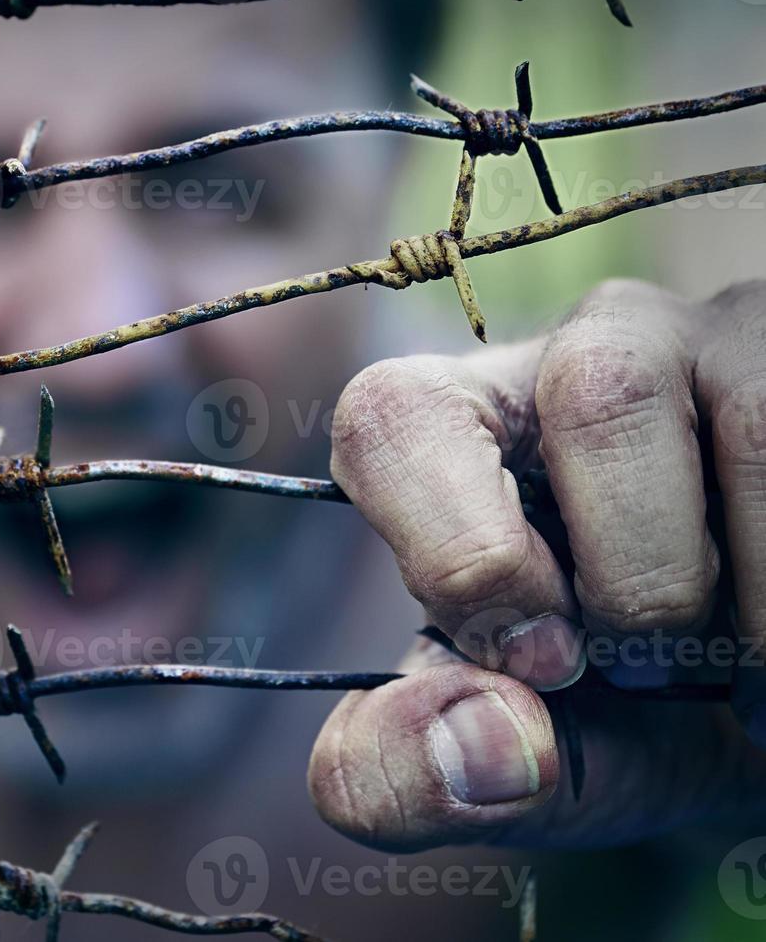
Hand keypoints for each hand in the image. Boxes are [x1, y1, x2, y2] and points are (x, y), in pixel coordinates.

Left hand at [308, 279, 765, 849]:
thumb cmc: (629, 720)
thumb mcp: (510, 766)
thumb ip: (414, 777)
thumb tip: (469, 747)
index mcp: (462, 436)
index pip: (391, 415)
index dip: (461, 548)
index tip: (538, 664)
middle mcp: (583, 358)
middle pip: (592, 397)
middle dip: (637, 580)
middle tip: (659, 671)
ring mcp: (716, 344)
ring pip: (741, 421)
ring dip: (736, 590)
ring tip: (735, 664)